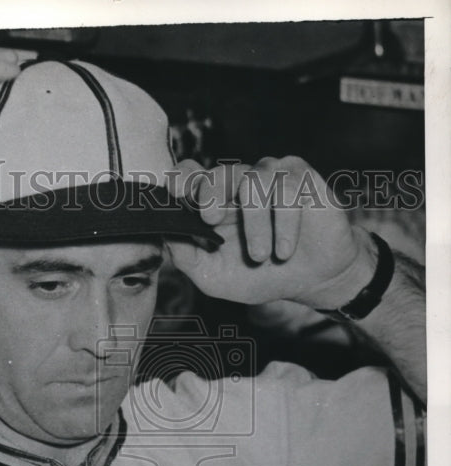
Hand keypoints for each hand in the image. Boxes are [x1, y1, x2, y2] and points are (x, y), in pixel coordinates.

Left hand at [166, 156, 376, 308]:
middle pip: (218, 172)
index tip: (176, 192)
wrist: (311, 281)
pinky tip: (284, 250)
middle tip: (210, 219)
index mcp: (214, 204)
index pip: (191, 176)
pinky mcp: (299, 177)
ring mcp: (270, 177)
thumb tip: (165, 237)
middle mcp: (239, 185)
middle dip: (210, 192)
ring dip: (255, 225)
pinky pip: (286, 189)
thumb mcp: (215, 277)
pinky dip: (284, 224)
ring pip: (253, 183)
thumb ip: (188, 258)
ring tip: (262, 255)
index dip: (182, 178)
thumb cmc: (261, 276)